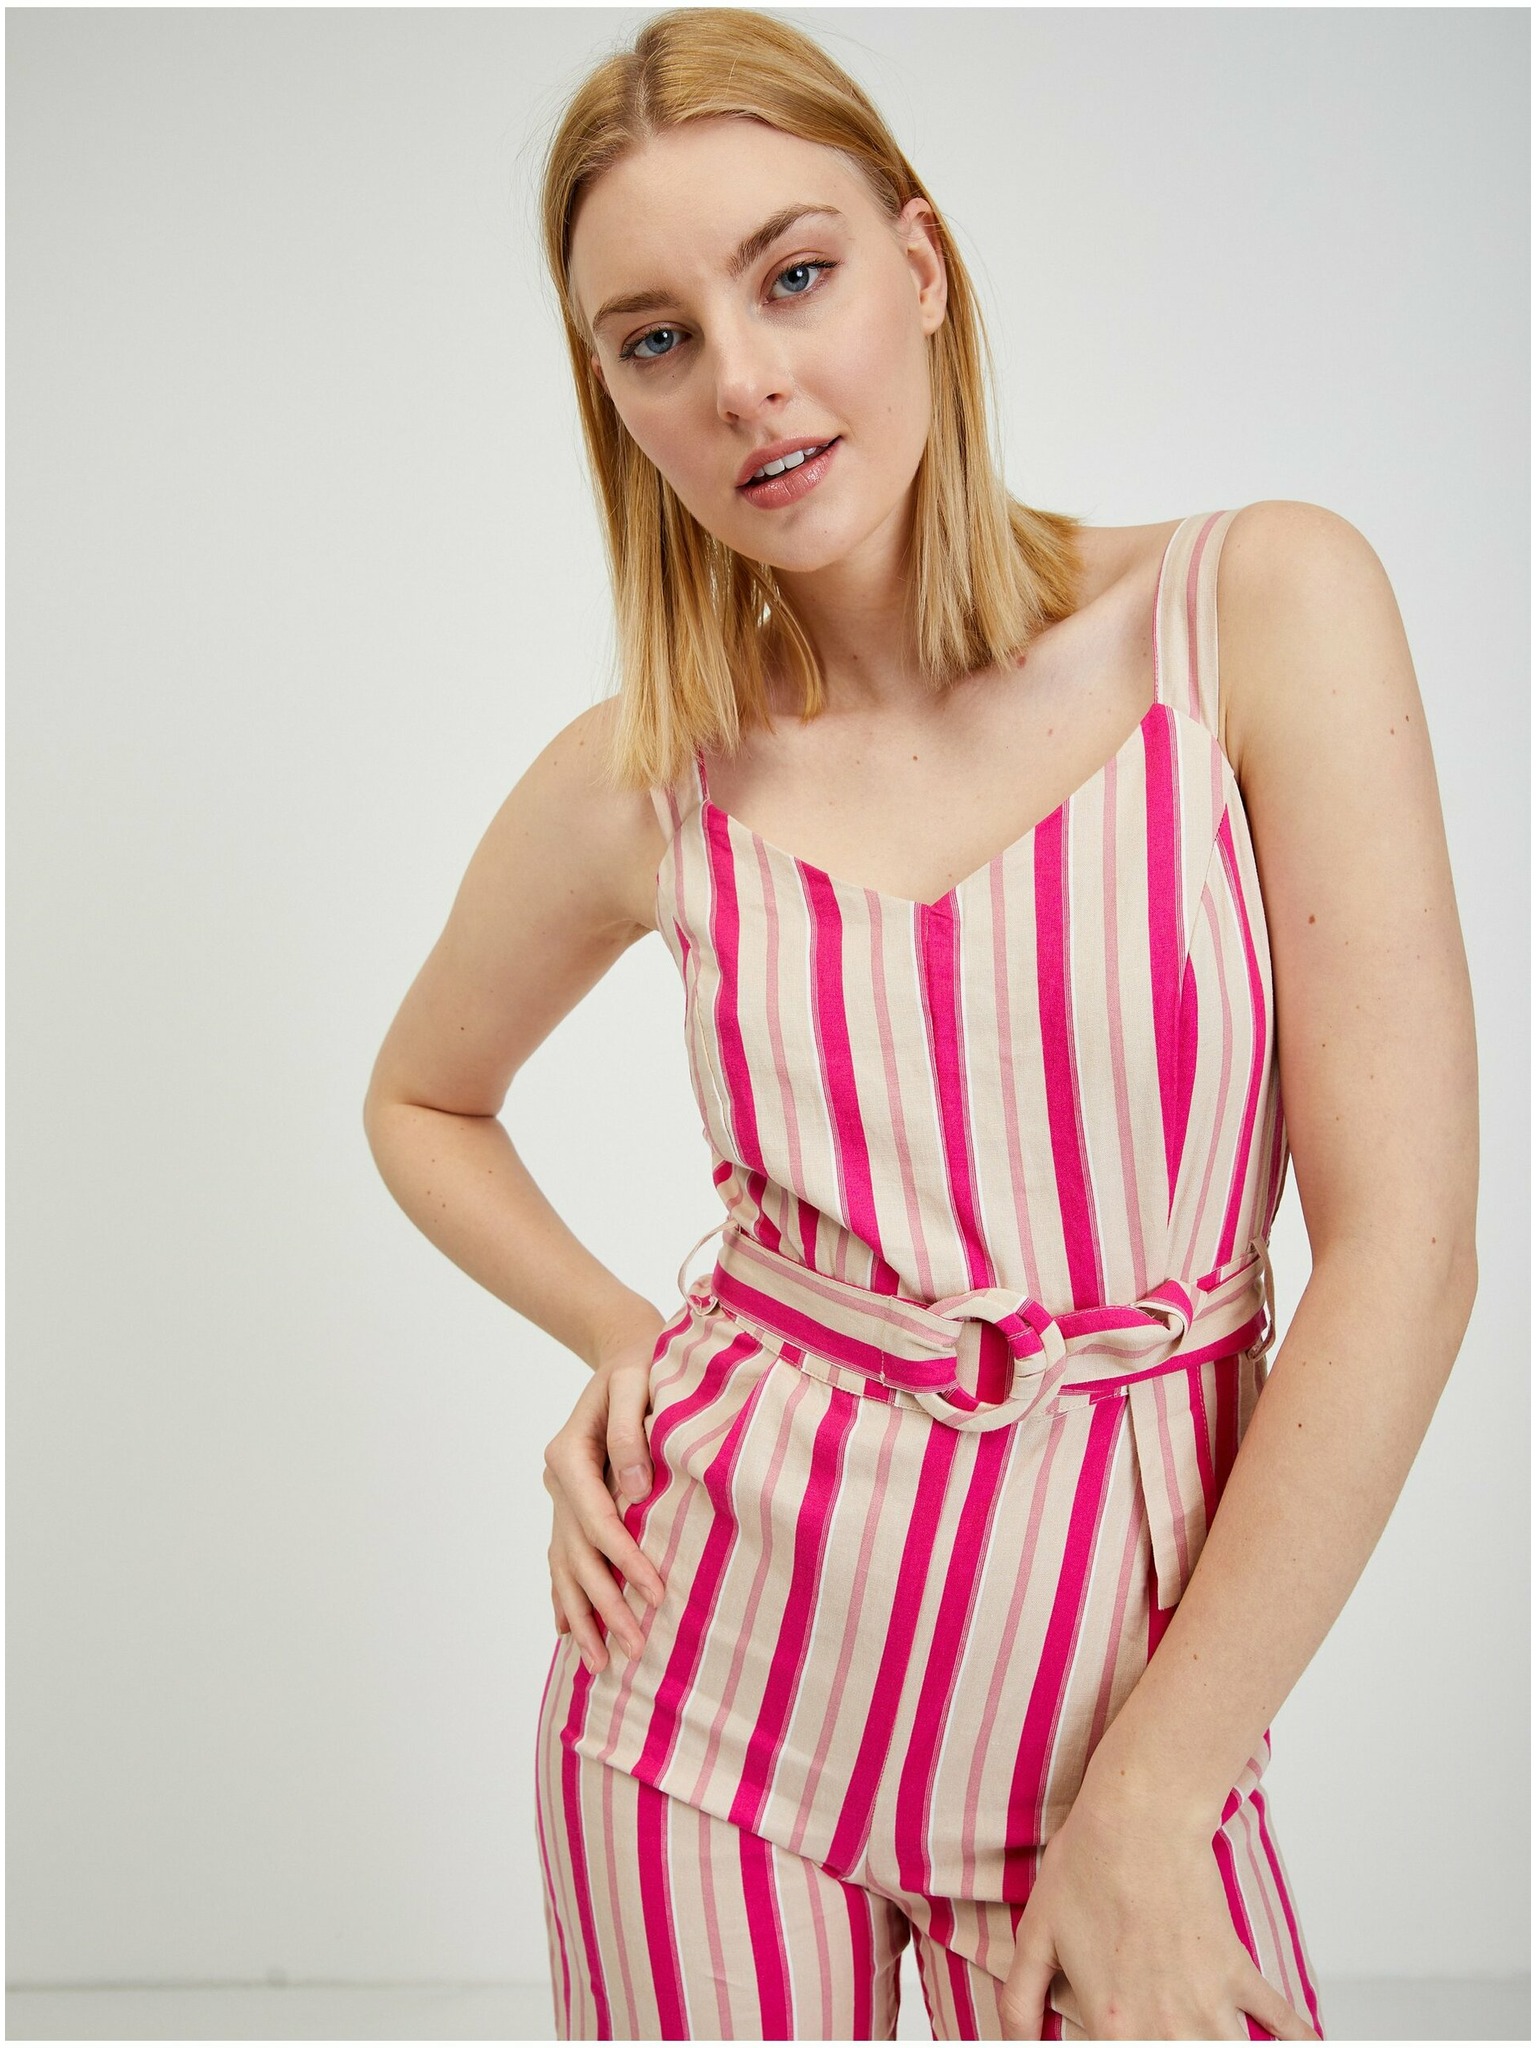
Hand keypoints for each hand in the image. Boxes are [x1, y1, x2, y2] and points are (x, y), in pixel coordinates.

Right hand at [542, 1327, 667, 1673]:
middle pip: (576, 1554)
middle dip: (604, 1604)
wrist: (623, 1352)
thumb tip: (635, 1489)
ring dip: (581, 1614)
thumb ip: (630, 1432)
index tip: (656, 1594)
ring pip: (563, 1564)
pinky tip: (567, 1630)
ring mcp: (560, 1495)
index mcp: (570, 1453)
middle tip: (633, 1647)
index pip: (597, 1519)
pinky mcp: (572, 1503)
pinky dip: (564, 1593)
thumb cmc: (639, 1367)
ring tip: (599, 1662)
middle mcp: (559, 1480)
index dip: (625, 1559)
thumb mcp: (636, 1383)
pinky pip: (561, 1556)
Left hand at [999, 1778, 1319, 2040]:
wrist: (1140, 1818)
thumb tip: (1017, 2045)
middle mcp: (1167, 2029)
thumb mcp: (1034, 1937)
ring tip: (1210, 2038)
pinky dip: (1296, 2040)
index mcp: (1114, 2028)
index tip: (1118, 2039)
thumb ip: (1020, 2004)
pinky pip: (1281, 2023)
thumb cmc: (1086, 1868)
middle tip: (1168, 2033)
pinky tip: (1309, 2045)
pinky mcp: (1238, 1972)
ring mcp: (1209, 2003)